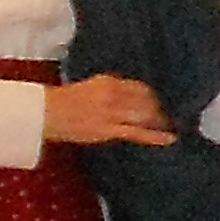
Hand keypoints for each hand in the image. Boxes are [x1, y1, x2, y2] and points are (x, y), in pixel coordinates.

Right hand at [42, 74, 173, 147]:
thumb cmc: (66, 100)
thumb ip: (112, 88)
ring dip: (161, 120)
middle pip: (148, 101)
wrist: (45, 112)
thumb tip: (132, 95)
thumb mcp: (93, 86)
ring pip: (146, 116)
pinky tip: (171, 138)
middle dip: (162, 108)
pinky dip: (156, 136)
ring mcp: (113, 114)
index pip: (142, 87)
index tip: (163, 100)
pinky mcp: (109, 130)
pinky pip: (138, 134)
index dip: (155, 95)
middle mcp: (114, 95)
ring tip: (173, 125)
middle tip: (173, 113)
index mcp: (110, 82)